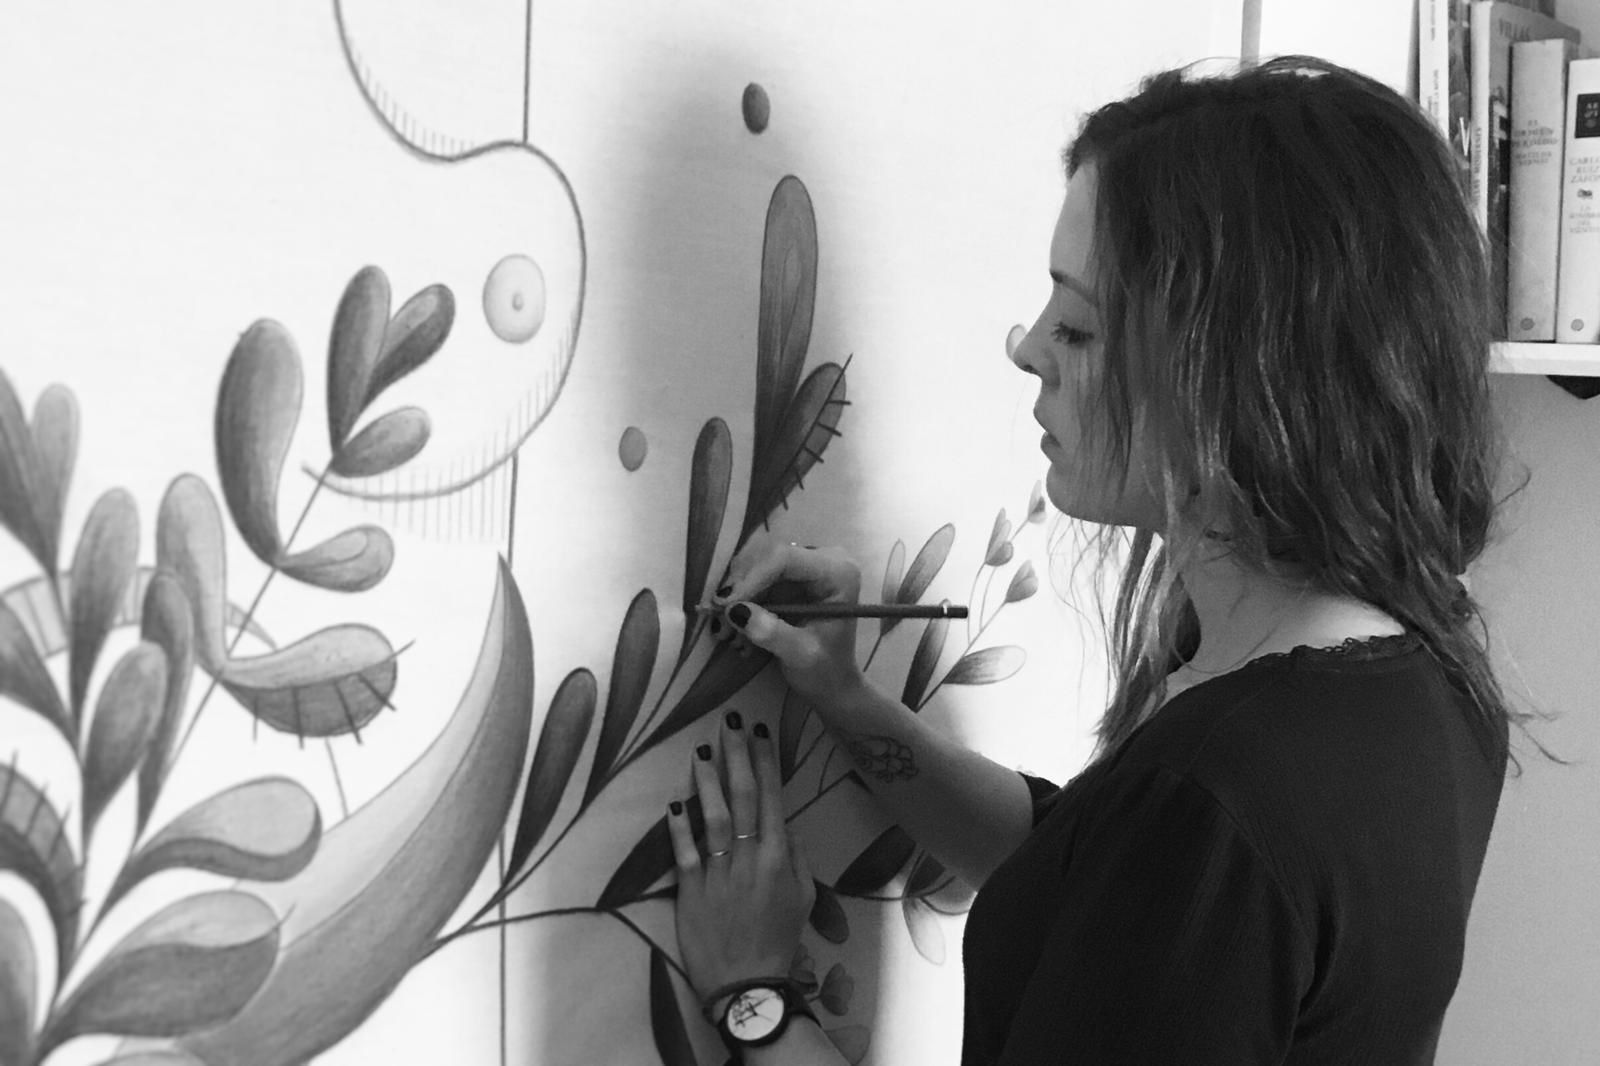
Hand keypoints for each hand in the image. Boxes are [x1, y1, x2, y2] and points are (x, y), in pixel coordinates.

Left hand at [668, 710, 815, 1013]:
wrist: (748, 986)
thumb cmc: (778, 940)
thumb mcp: (803, 898)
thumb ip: (795, 857)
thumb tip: (784, 824)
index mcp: (778, 857)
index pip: (772, 799)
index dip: (765, 763)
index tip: (760, 732)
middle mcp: (749, 858)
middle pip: (743, 797)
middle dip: (736, 756)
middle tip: (729, 722)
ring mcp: (719, 874)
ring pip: (713, 817)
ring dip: (706, 782)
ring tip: (701, 750)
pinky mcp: (692, 891)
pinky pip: (685, 853)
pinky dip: (679, 828)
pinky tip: (674, 804)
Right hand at [712, 532, 866, 707]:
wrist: (832, 683)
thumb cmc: (826, 670)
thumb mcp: (802, 655)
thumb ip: (773, 633)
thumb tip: (737, 611)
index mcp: (837, 572)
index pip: (785, 558)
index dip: (752, 577)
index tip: (726, 605)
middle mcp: (822, 560)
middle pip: (766, 558)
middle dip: (740, 588)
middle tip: (719, 620)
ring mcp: (804, 568)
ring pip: (756, 568)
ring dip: (736, 599)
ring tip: (726, 634)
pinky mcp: (789, 579)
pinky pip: (755, 581)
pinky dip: (741, 605)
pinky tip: (735, 632)